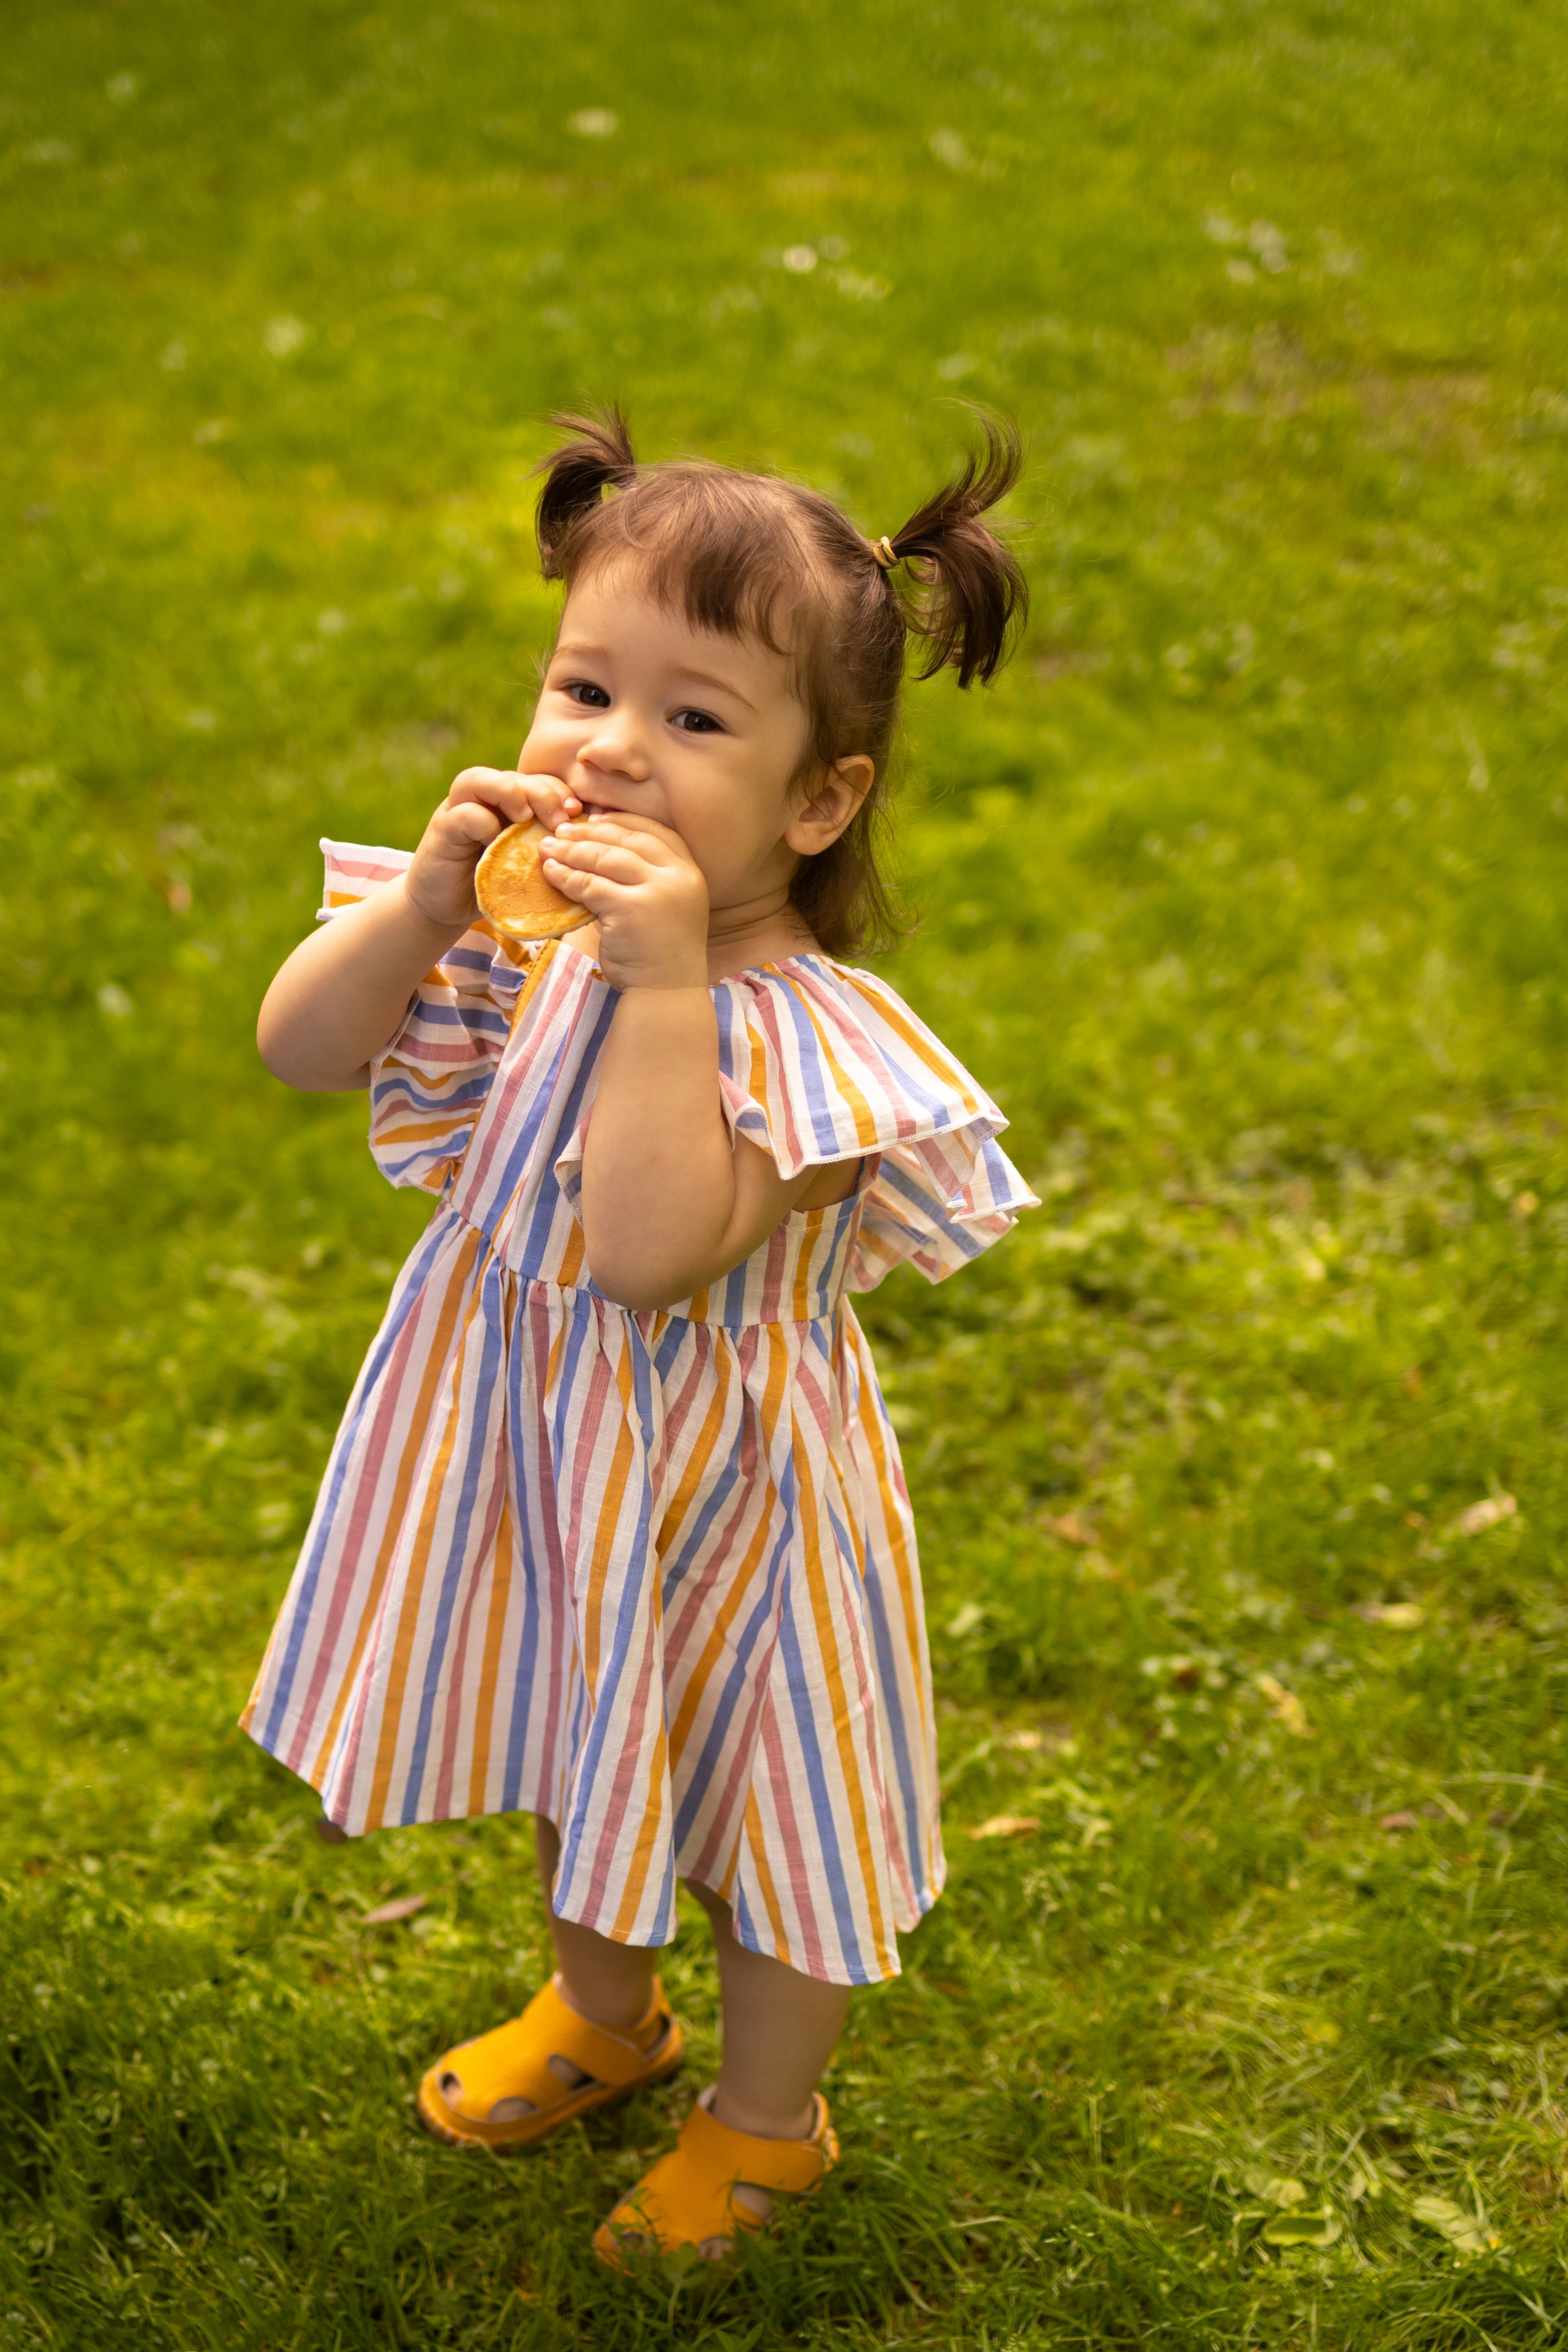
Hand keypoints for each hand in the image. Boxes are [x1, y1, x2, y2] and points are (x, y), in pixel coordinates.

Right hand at [404, 767, 581, 929]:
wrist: (445, 908)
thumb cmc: (494, 887)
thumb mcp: (528, 868)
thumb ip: (551, 854)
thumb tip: (594, 857)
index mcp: (510, 805)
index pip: (540, 782)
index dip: (562, 792)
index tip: (581, 814)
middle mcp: (485, 800)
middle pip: (517, 776)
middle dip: (544, 792)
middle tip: (562, 819)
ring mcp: (460, 810)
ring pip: (481, 779)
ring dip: (510, 793)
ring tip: (526, 817)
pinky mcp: (443, 829)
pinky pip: (463, 812)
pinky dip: (481, 821)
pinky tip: (494, 840)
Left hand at [538, 811, 708, 988]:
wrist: (666, 992)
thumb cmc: (660, 952)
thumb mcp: (662, 905)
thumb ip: (643, 878)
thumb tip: (599, 848)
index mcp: (689, 871)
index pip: (654, 830)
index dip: (621, 821)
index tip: (593, 819)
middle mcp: (678, 876)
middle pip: (626, 840)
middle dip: (589, 833)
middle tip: (561, 832)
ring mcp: (657, 891)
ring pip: (605, 858)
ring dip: (572, 851)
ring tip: (548, 849)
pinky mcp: (631, 909)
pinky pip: (590, 884)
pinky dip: (566, 877)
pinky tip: (551, 873)